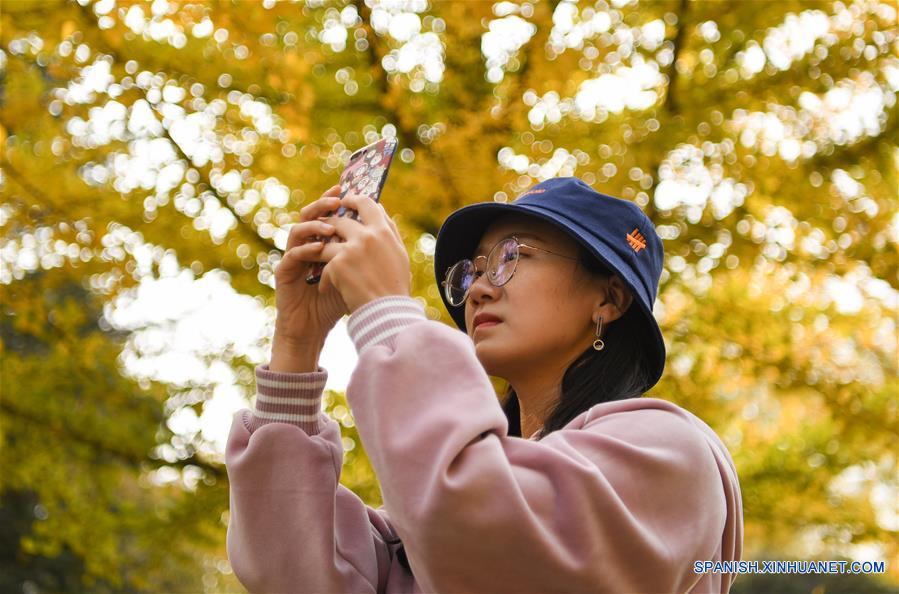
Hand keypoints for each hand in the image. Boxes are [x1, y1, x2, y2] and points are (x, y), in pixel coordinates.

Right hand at [273, 184, 348, 346]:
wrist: (314, 328)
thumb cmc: (335, 300)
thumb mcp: (354, 271)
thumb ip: (363, 252)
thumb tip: (387, 229)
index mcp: (320, 242)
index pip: (325, 214)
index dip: (333, 200)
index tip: (346, 188)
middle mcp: (304, 245)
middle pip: (309, 215)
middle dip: (322, 204)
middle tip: (336, 200)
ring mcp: (292, 258)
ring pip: (297, 231)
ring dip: (314, 226)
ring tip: (331, 226)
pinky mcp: (284, 273)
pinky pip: (292, 255)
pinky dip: (306, 250)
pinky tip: (319, 249)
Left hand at [316, 192, 411, 314]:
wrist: (387, 314)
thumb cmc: (395, 287)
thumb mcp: (399, 255)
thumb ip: (389, 231)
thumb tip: (381, 210)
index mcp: (384, 231)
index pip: (366, 203)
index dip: (353, 200)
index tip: (344, 202)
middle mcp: (368, 236)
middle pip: (340, 220)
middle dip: (329, 227)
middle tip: (323, 233)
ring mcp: (352, 249)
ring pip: (327, 242)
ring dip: (321, 253)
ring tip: (318, 264)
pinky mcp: (338, 264)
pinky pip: (324, 265)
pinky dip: (324, 278)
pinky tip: (326, 289)